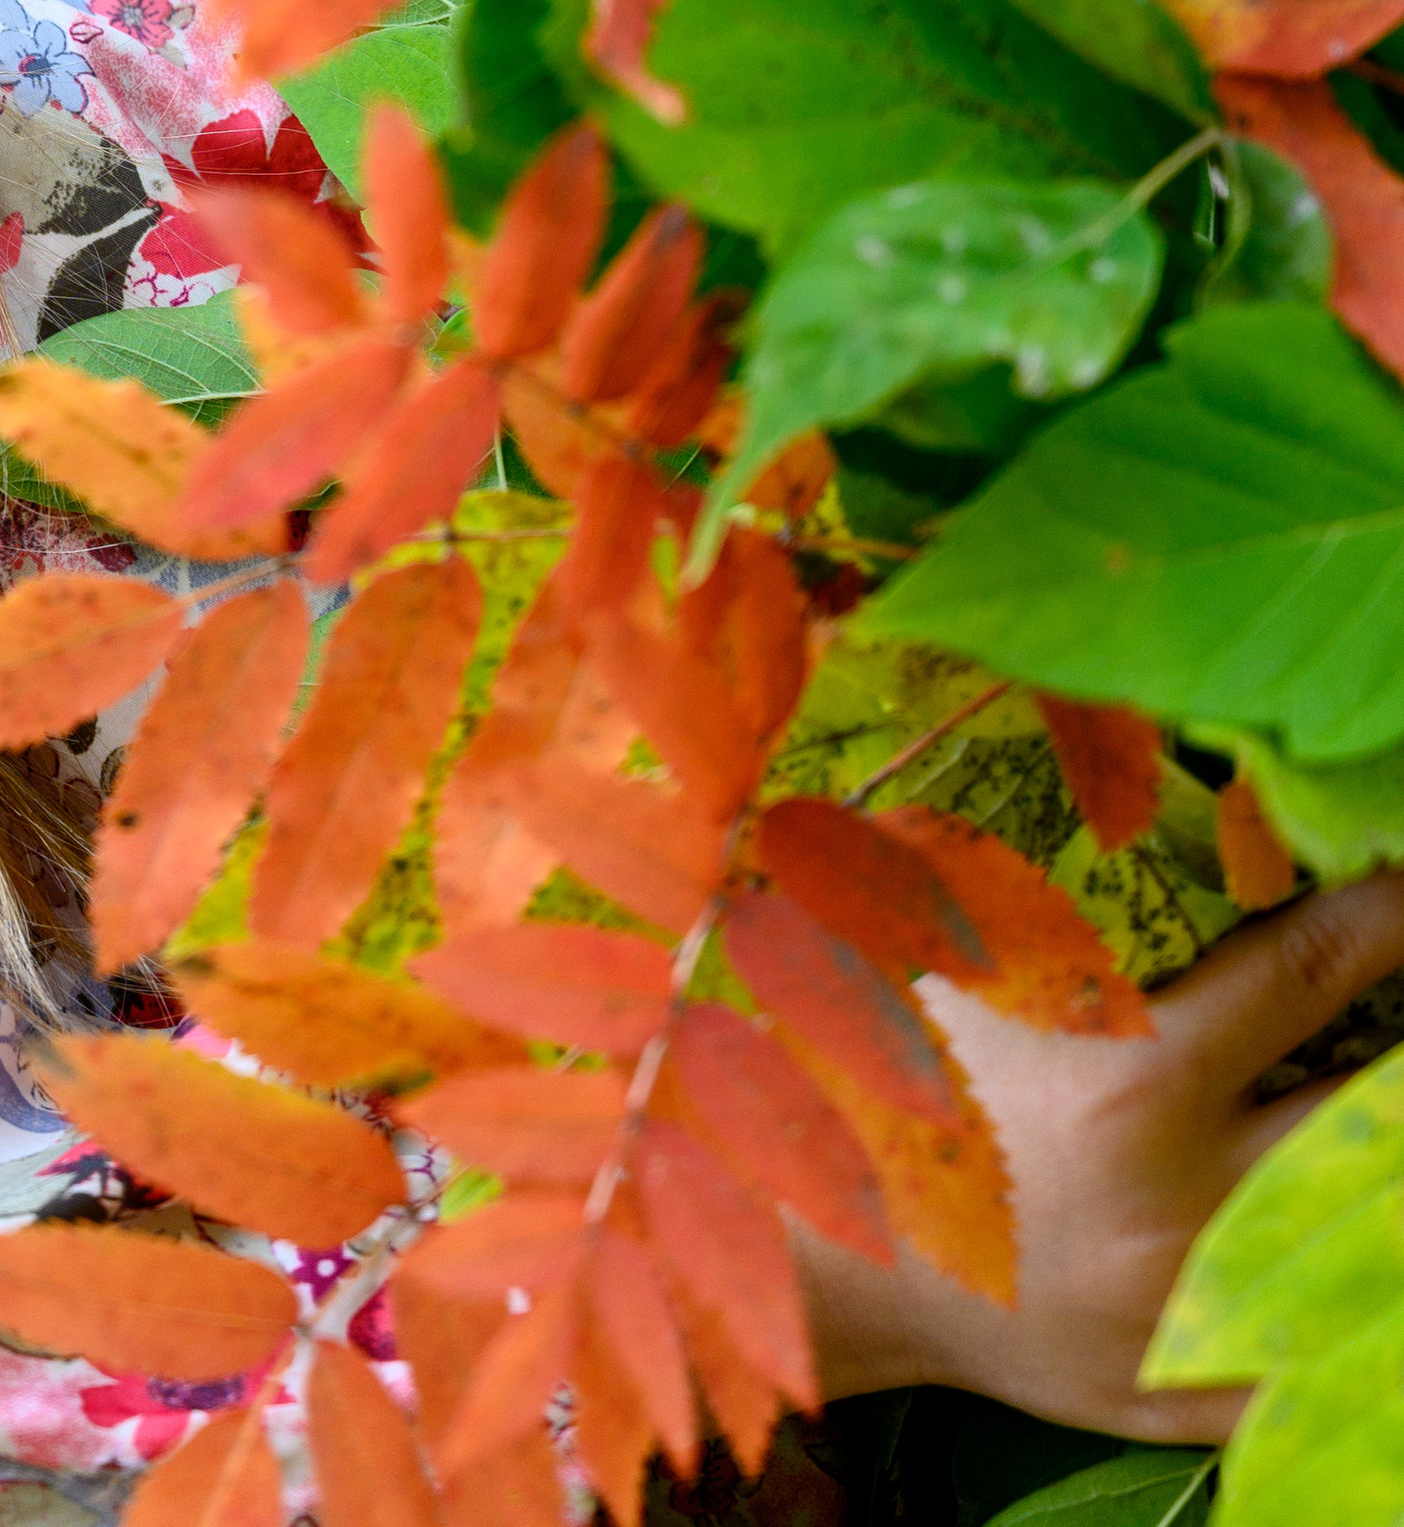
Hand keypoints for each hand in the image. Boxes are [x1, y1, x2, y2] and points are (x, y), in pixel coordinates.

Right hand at [796, 867, 1403, 1440]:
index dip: (1382, 920)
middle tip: (1402, 1022)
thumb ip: (1027, 883)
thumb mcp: (942, 962)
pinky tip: (1349, 1252)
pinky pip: (1318, 1369)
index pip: (1304, 977)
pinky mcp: (1182, 1395)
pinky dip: (1351, 1309)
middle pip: (1369, 1121)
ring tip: (1380, 1122)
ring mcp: (1191, 1318)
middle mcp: (1183, 1208)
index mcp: (1129, 1087)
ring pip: (1363, 1244)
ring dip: (1380, 1171)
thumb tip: (1098, 757)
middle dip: (1402, 1064)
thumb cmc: (863, 1075)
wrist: (808, 1255)